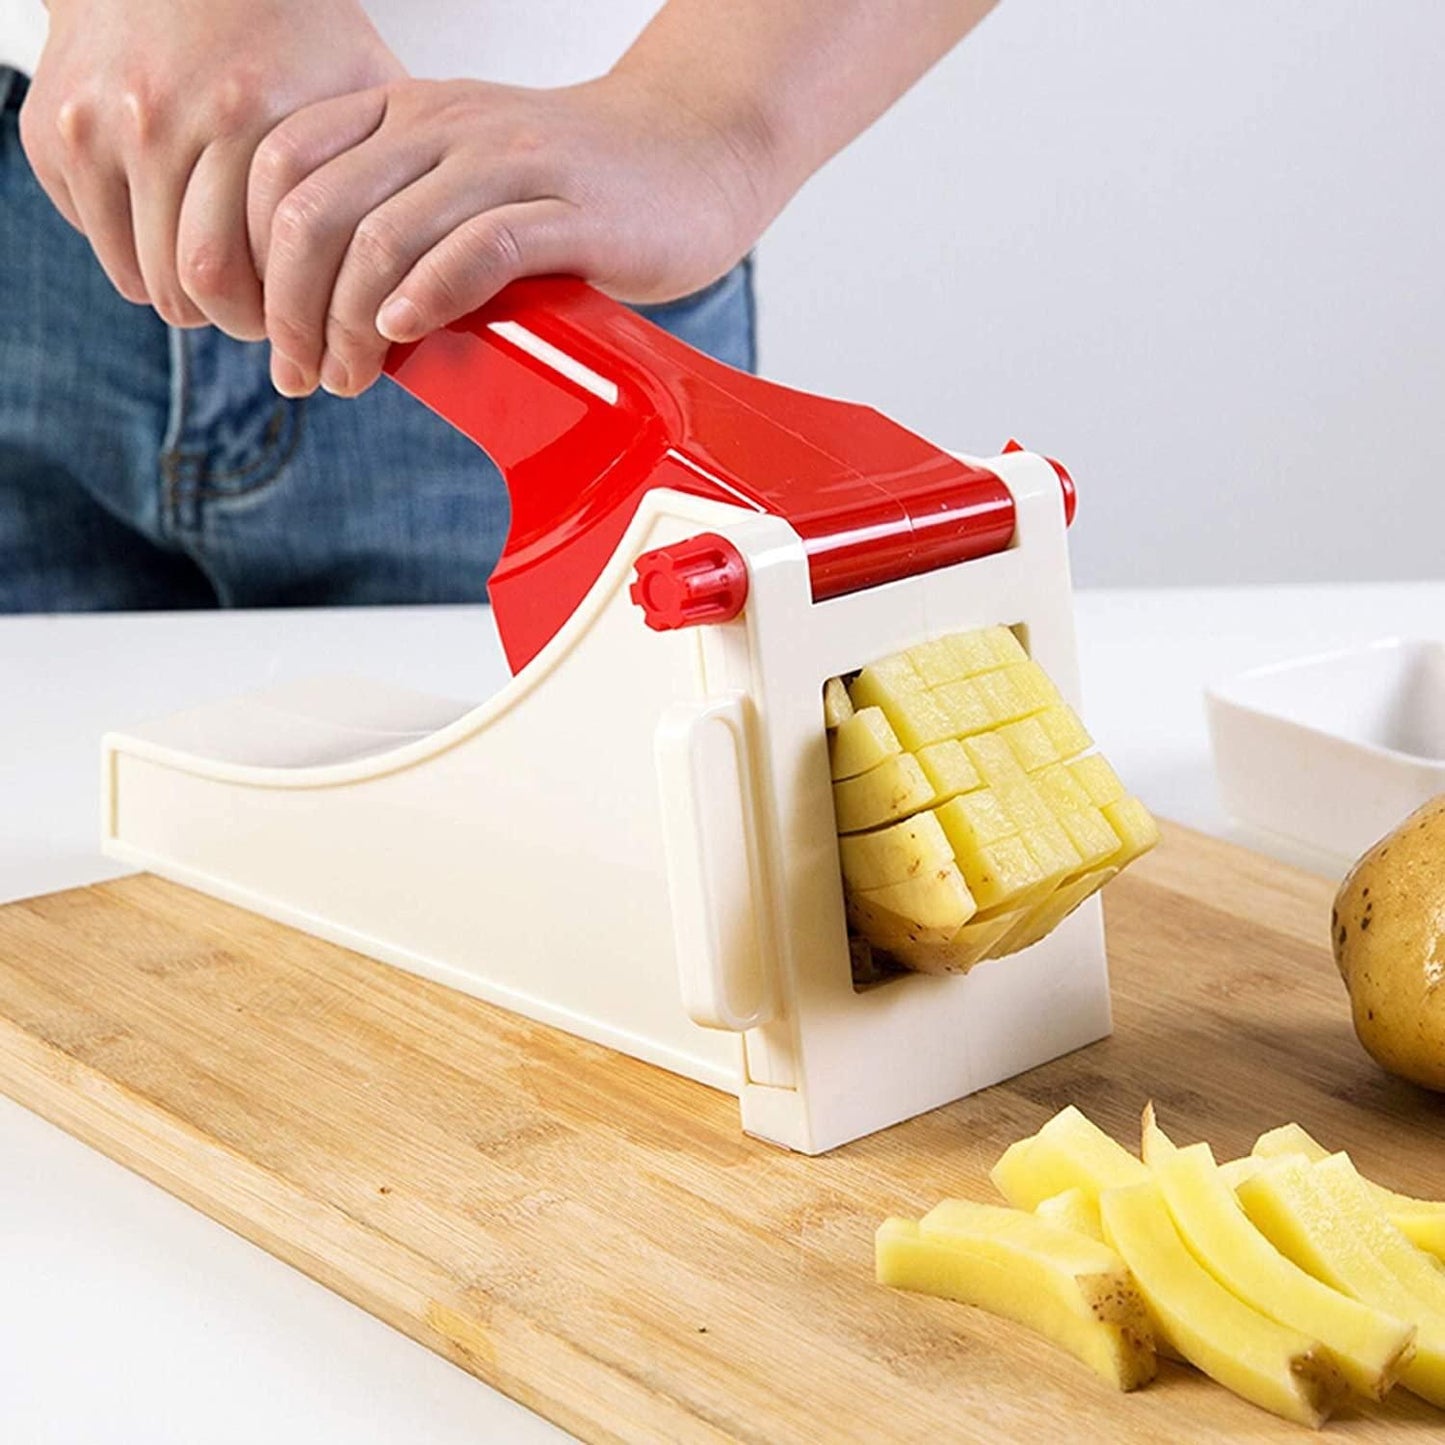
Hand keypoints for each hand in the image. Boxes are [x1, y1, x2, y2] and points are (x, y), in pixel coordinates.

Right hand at [20, 0, 403, 338]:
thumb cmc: (293, 31)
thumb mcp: (363, 86)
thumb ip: (393, 173)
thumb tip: (440, 276)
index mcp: (249, 116)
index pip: (258, 278)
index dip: (291, 324)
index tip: (318, 337)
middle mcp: (163, 118)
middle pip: (198, 287)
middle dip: (244, 324)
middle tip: (275, 327)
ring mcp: (100, 124)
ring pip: (148, 278)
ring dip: (196, 303)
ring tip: (238, 289)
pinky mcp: (55, 132)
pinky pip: (105, 244)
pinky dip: (144, 260)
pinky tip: (187, 238)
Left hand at [245, 72, 777, 396]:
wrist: (695, 151)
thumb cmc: (580, 184)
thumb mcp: (467, 181)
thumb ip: (400, 220)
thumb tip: (326, 313)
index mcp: (407, 112)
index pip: (281, 167)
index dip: (252, 257)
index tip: (267, 331)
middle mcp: (446, 124)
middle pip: (317, 210)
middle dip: (291, 308)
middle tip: (303, 373)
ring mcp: (509, 163)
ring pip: (385, 233)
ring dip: (349, 323)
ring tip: (352, 375)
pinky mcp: (570, 212)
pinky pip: (478, 247)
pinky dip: (429, 296)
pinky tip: (406, 332)